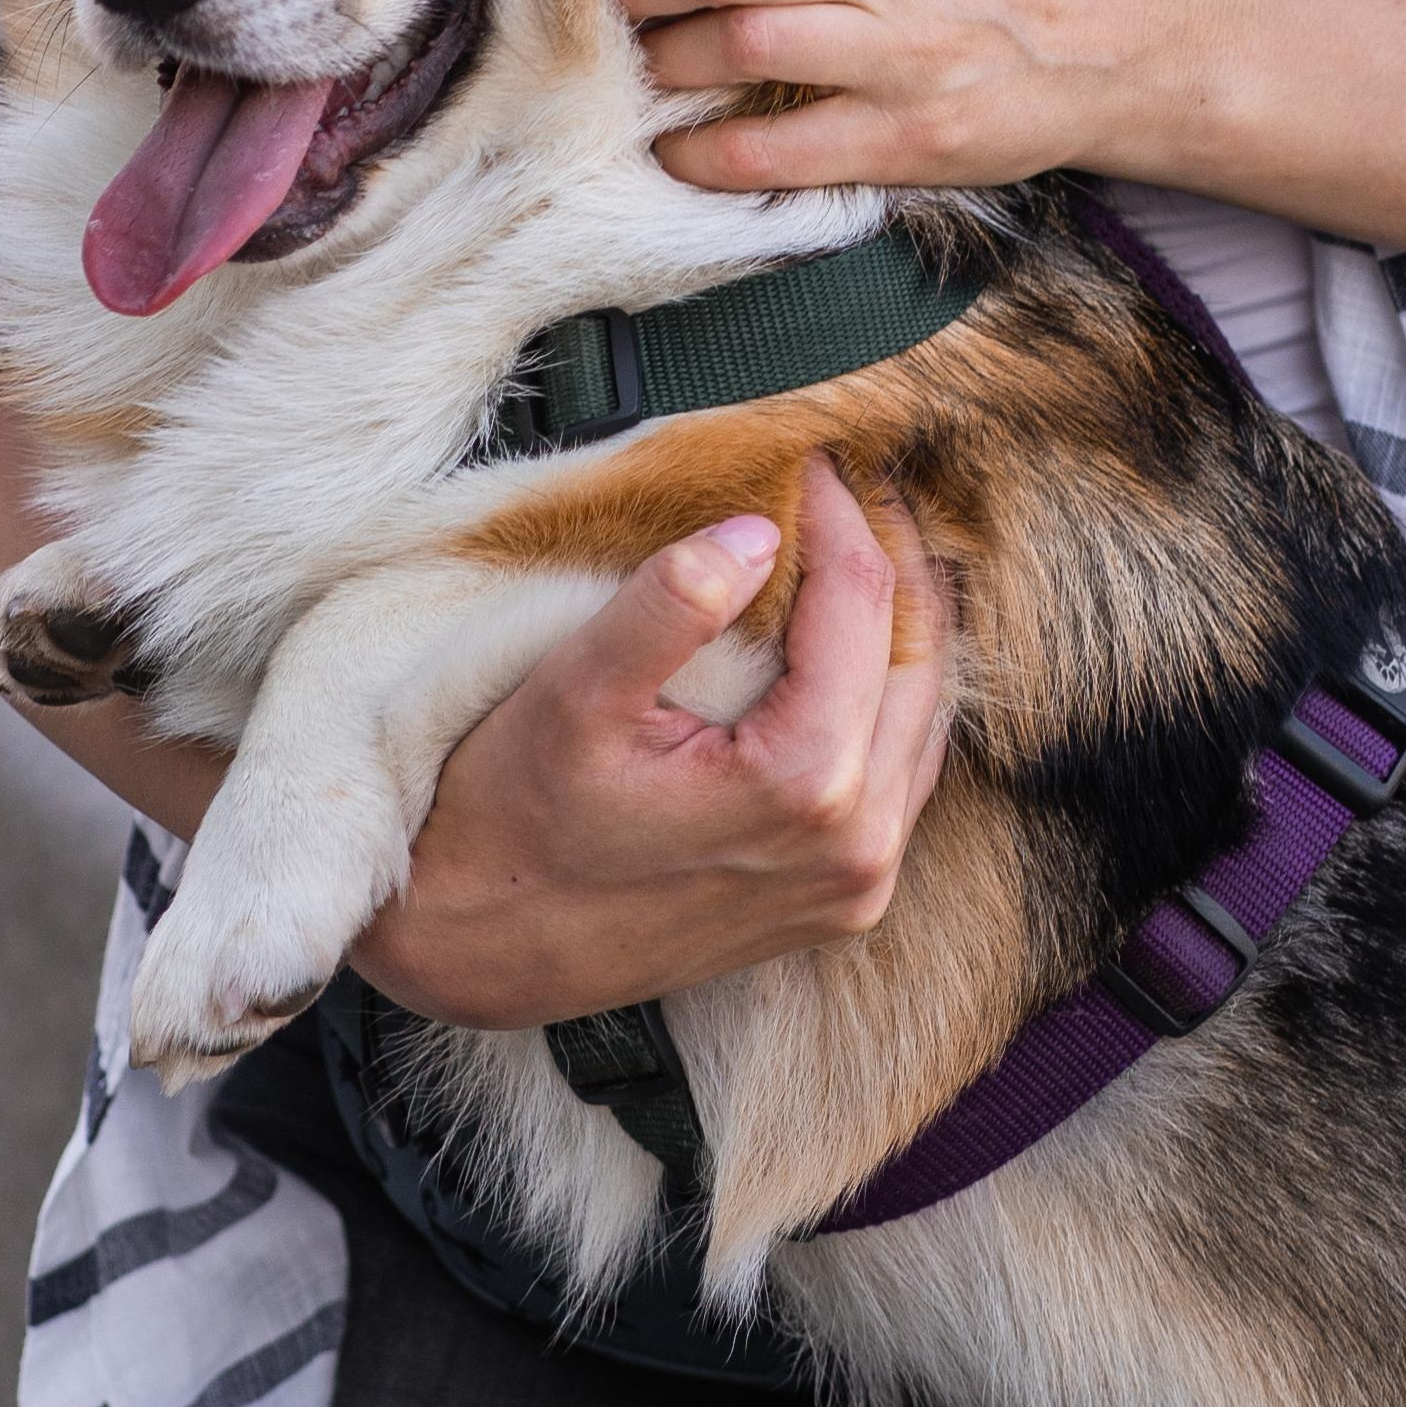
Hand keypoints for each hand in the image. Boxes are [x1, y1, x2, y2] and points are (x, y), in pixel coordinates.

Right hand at [353, 458, 949, 1030]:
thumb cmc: (509, 825)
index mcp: (806, 785)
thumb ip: (668, 606)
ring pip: (927, 718)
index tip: (803, 453)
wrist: (478, 952)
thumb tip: (754, 529)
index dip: (838, 511)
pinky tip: (855, 649)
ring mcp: (857, 885)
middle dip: (892, 555)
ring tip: (862, 544)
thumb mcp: (574, 696)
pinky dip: (892, 697)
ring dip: (903, 625)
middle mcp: (858, 845)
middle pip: (920, 657)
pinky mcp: (841, 902)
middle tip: (855, 479)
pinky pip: (904, 776)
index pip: (860, 603)